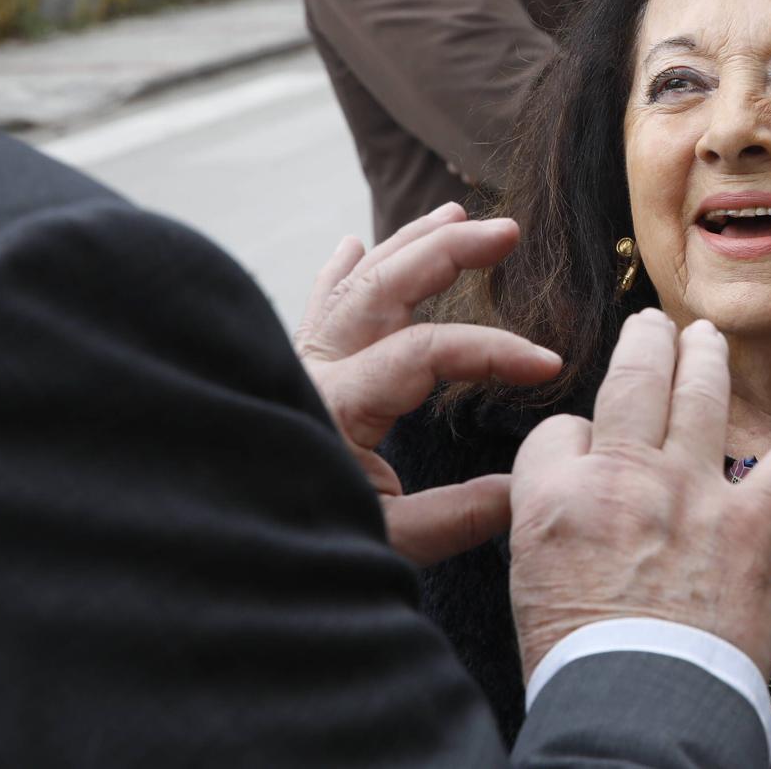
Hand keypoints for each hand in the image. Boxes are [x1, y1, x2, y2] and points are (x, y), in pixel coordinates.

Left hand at [295, 204, 562, 566]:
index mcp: (338, 403)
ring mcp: (298, 365)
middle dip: (449, 252)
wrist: (222, 556)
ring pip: (355, 284)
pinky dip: (338, 274)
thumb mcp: (389, 543)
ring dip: (407, 245)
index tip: (548, 364)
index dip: (493, 350)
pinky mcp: (291, 375)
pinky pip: (315, 309)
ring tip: (455, 213)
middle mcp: (313, 369)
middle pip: (384, 288)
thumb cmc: (300, 550)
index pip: (427, 351)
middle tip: (506, 231)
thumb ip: (461, 514)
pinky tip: (351, 245)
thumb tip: (530, 485)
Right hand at [508, 309, 770, 681]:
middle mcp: (624, 479)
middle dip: (646, 343)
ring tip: (707, 338)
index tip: (584, 449)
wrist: (637, 712)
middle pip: (635, 381)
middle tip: (654, 326)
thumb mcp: (529, 578)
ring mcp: (693, 496)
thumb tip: (580, 494)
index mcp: (557, 497)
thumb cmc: (580, 662)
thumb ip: (554, 519)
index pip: (561, 430)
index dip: (573, 439)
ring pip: (701, 398)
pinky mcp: (750, 528)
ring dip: (707, 359)